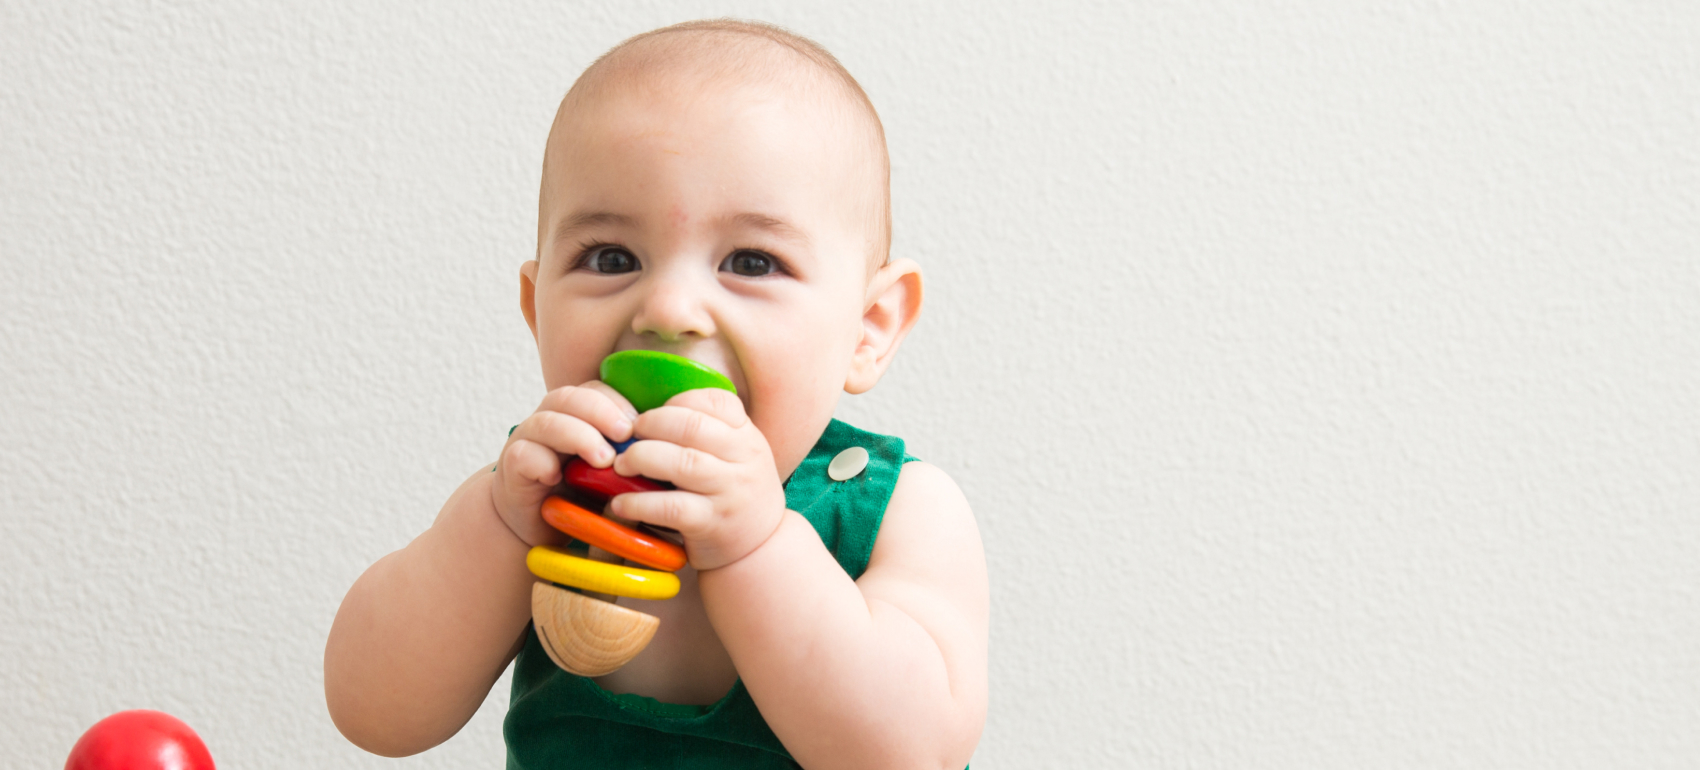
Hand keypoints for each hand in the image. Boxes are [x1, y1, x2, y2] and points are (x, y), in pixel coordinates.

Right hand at [492, 383, 635, 545]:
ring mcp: (528, 441)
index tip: (640, 425)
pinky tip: (557, 476)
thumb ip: (631, 455)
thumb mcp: (613, 472)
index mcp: (576, 414)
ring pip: (547, 421)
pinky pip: (522, 454)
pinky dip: (541, 462)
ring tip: (602, 459)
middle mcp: (550, 419)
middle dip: (601, 412)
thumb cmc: (582, 494)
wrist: (538, 526)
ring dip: (578, 435)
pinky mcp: (511, 468)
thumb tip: (670, 448)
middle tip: (625, 435)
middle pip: (570, 397)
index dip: (618, 402)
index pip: (595, 390)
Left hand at [608, 388, 786, 570]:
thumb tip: (649, 415)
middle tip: (630, 436)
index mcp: (749, 436)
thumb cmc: (736, 495)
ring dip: (642, 458)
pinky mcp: (712, 524)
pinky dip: (639, 503)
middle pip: (692, 426)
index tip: (656, 416)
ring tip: (622, 465)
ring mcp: (730, 492)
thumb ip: (709, 434)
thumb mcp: (738, 457)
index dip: (678, 402)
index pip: (717, 401)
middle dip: (651, 425)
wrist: (761, 549)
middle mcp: (746, 460)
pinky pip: (671, 507)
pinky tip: (621, 503)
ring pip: (682, 462)